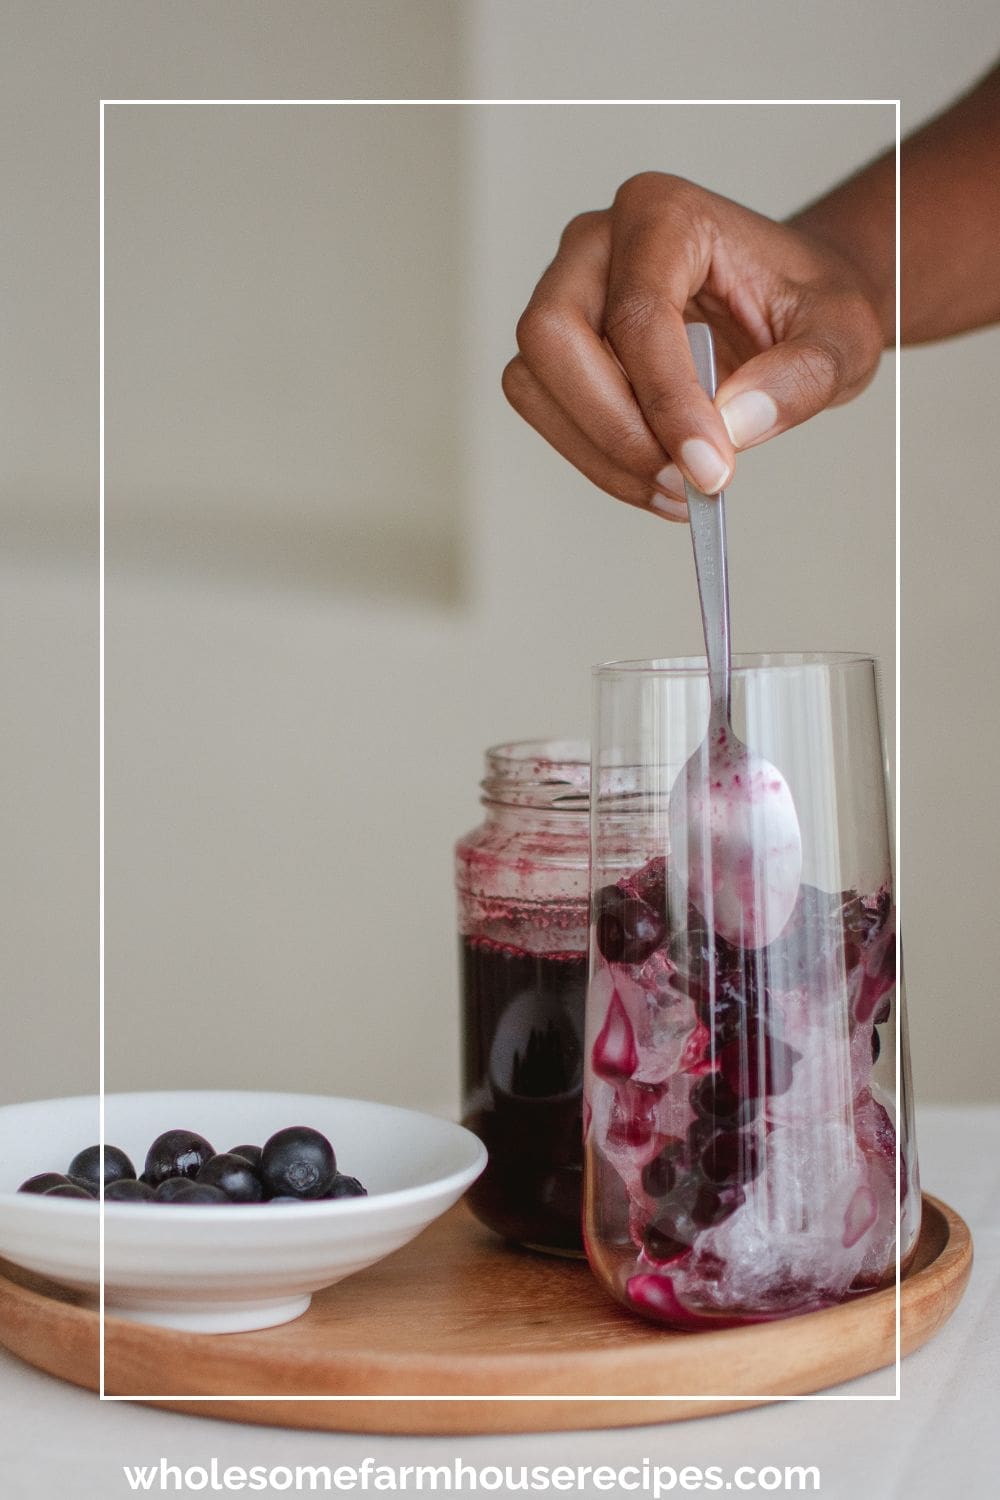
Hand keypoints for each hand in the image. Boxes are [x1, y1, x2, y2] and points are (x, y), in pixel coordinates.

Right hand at [502, 172, 884, 519]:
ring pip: (535, 380)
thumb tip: (734, 426)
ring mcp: (567, 292)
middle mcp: (597, 243)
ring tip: (677, 488)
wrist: (790, 308)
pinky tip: (656, 479)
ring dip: (600, 452)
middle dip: (614, 426)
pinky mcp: (559, 348)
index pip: (638, 313)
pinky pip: (546, 410)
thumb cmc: (807, 305)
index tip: (710, 468)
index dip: (668, 401)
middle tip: (682, 479)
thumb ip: (801, 379)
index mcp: (664, 214)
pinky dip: (595, 458)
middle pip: (553, 336)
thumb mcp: (842, 338)